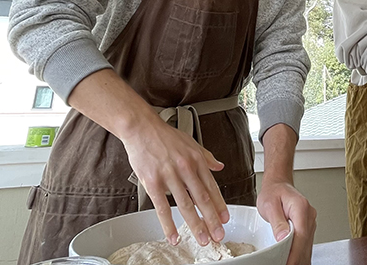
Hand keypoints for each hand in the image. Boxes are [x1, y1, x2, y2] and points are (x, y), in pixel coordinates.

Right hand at [121, 118, 228, 246]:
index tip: (225, 219)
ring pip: (185, 205)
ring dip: (195, 225)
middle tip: (218, 235)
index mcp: (196, 160)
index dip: (220, 205)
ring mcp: (170, 176)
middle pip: (202, 199)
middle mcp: (186, 168)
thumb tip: (219, 166)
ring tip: (202, 239)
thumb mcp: (191, 143)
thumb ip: (206, 157)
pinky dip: (169, 225)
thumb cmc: (165, 136)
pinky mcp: (153, 182)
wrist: (142, 128)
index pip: (212, 187)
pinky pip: (162, 208)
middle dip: (212, 220)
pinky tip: (174, 236)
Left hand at [257, 178, 316, 264]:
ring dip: (298, 257)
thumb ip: (277, 221)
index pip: (301, 235)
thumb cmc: (273, 192)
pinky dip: (300, 254)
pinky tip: (294, 261)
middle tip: (286, 264)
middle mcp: (309, 215)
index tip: (288, 263)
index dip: (295, 252)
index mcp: (301, 207)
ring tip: (288, 263)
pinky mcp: (307, 227)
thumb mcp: (269, 204)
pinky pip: (305, 244)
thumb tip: (283, 238)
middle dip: (296, 258)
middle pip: (305, 243)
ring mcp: (309, 222)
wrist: (278, 185)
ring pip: (307, 245)